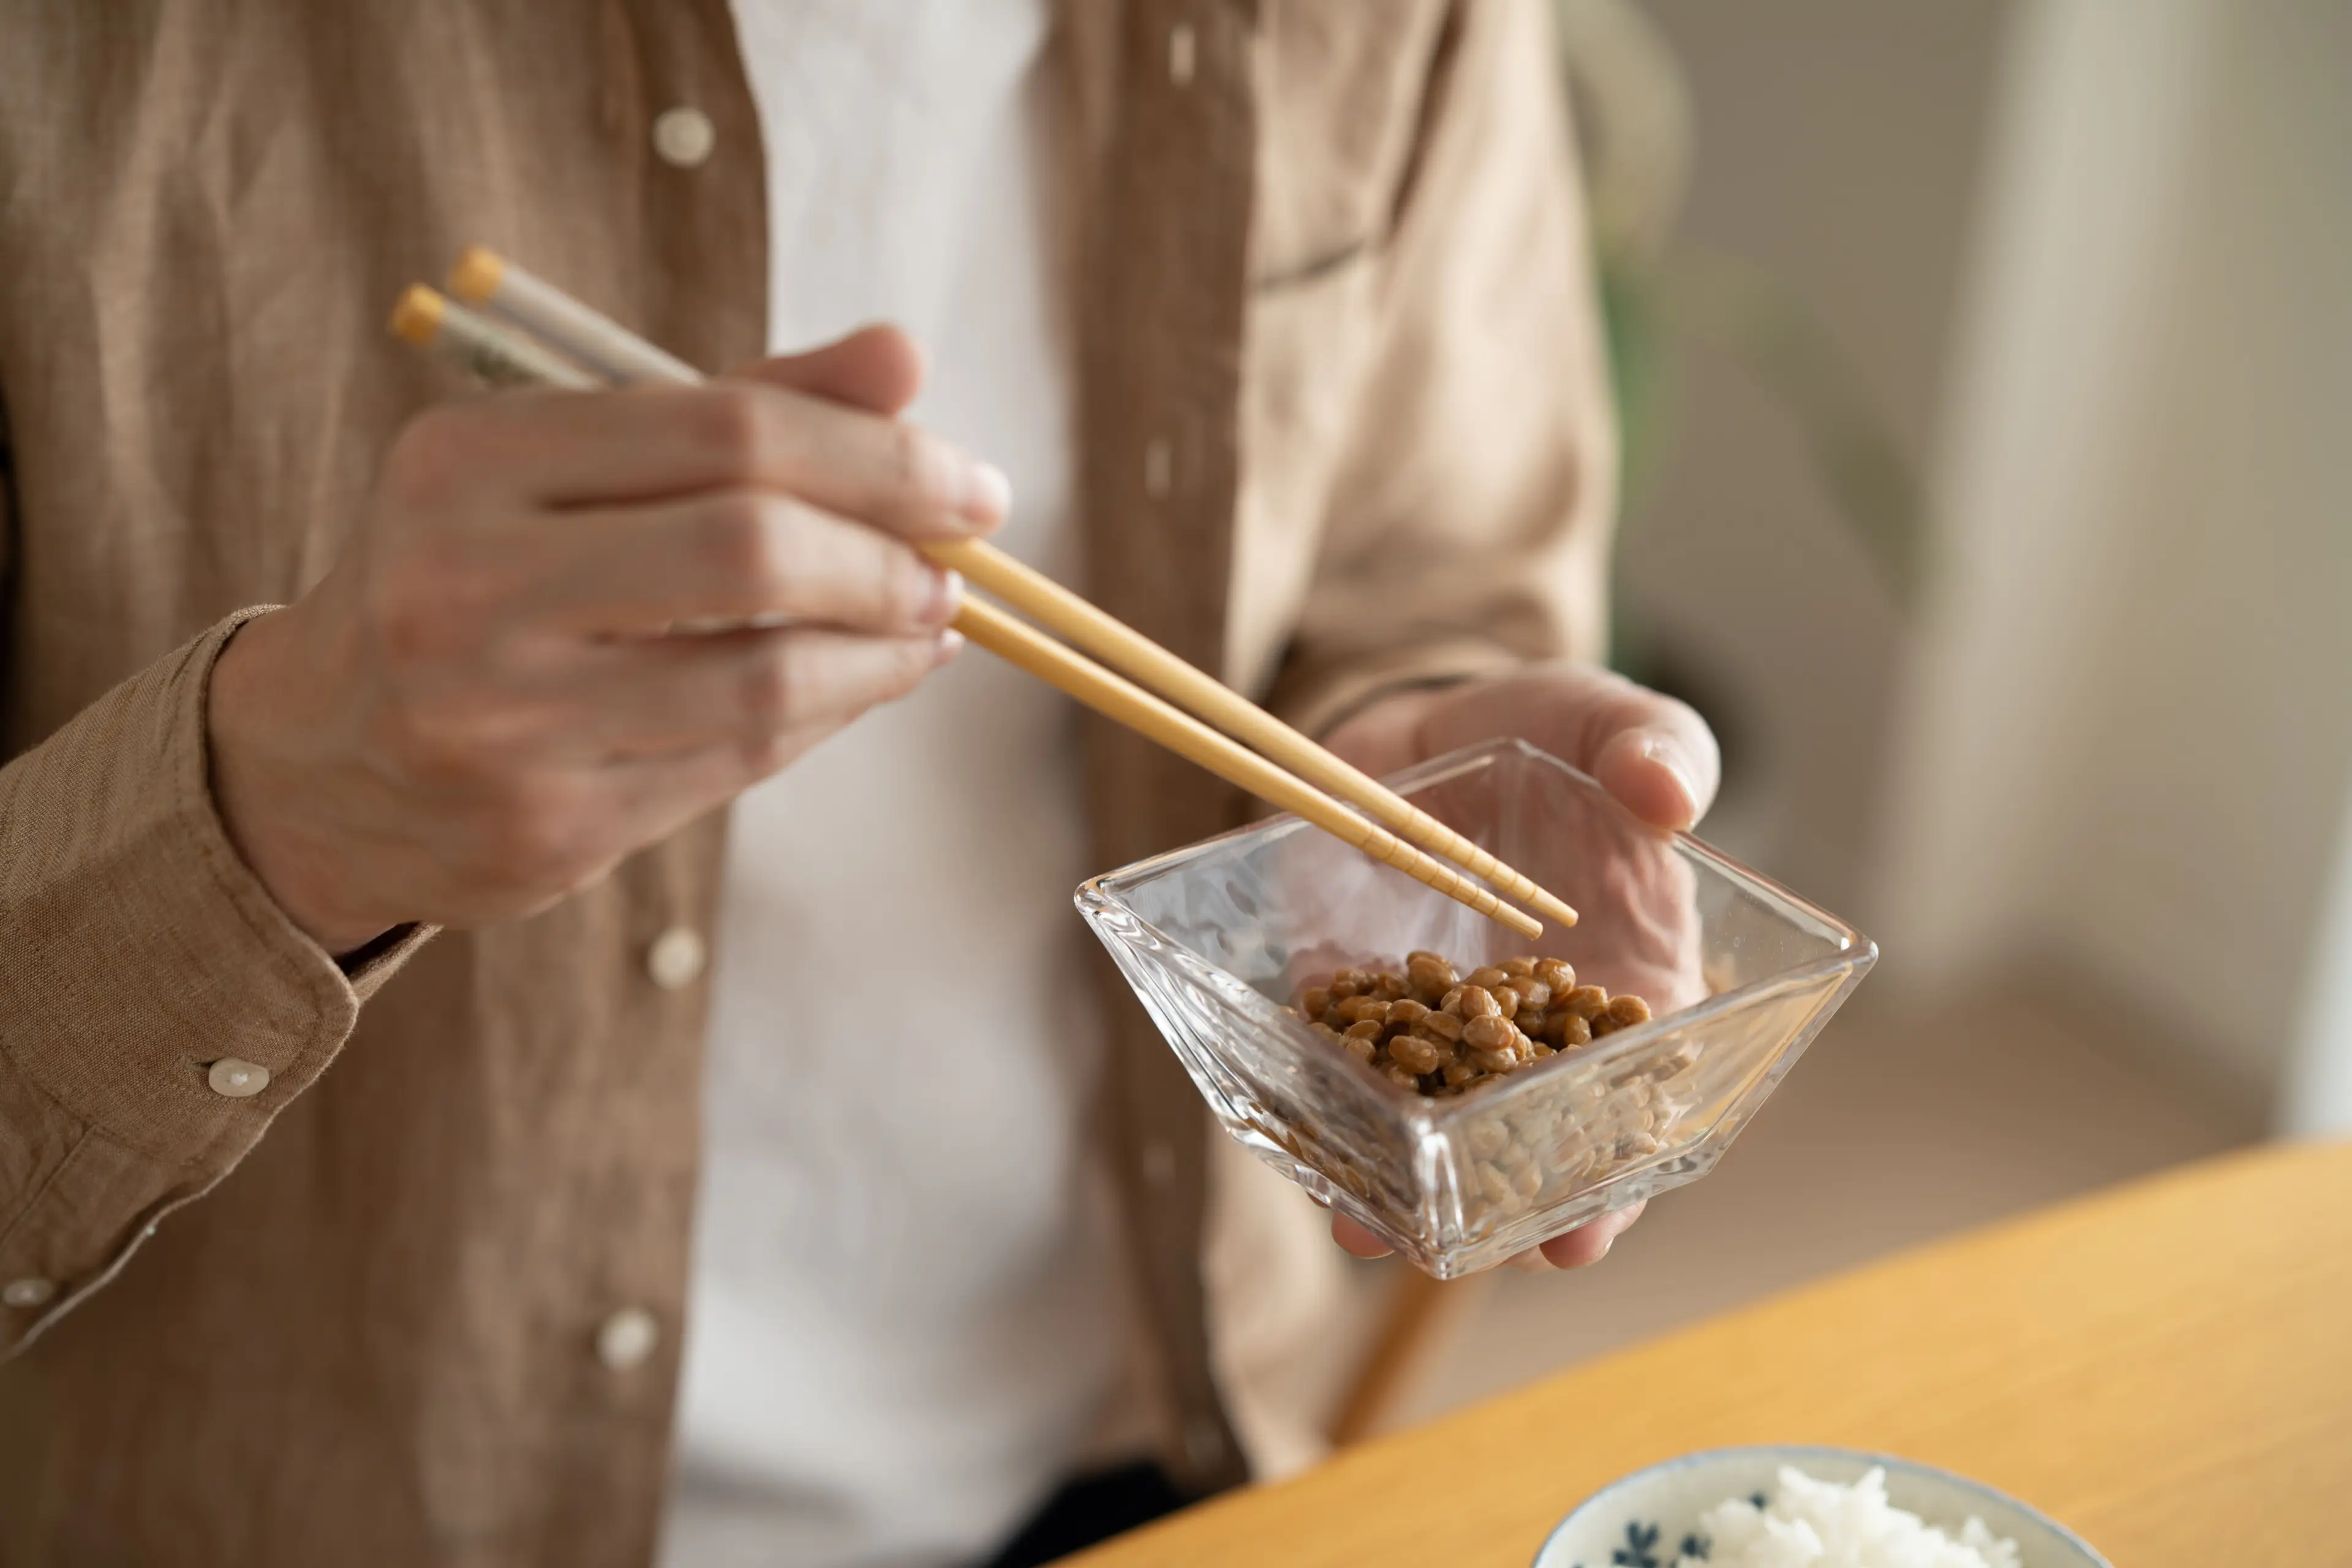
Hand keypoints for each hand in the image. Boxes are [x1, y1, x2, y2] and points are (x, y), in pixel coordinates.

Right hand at [208, 325, 997, 952]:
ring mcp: (499, 720)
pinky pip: (739, 759)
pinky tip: (869, 679)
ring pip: (763, 675)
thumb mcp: (571, 465)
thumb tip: (905, 360)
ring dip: (884, 649)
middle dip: (894, 553)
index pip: (729, 430)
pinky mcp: (546, 826)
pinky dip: (831, 711)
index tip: (972, 484)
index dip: (879, 455)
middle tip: (966, 561)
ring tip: (931, 622)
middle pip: (751, 548)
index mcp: (467, 461)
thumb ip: (740, 407)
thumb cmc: (479, 577)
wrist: (319, 760)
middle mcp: (465, 587)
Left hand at [1317, 661, 1720, 1270]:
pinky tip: (1306, 1160)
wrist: (1434, 717)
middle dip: (1507, 1208)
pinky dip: (1324, 1111)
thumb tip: (1670, 796)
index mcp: (1626, 978)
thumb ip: (1652, 746)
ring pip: (1428, 1125)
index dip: (1615, 1170)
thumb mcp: (1610, 720)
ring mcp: (1437, 1018)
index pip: (1628, 1095)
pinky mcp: (1353, 990)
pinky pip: (1341, 1063)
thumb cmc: (1553, 733)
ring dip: (1400, 1187)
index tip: (1589, 1231)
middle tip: (1481, 1258)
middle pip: (1529, 1138)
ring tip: (1369, 1236)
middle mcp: (1531, 1024)